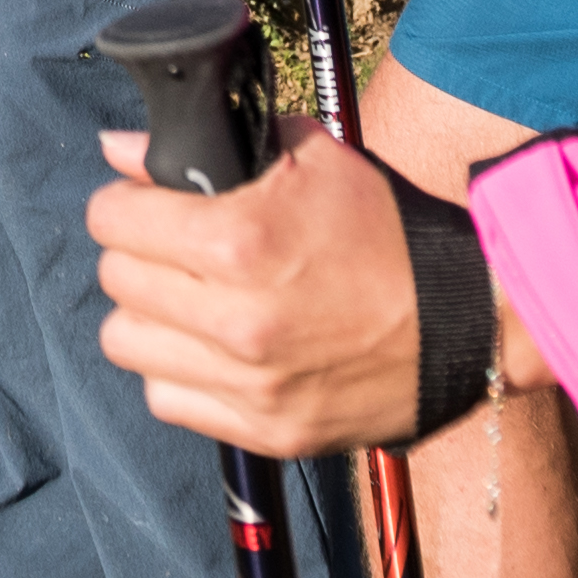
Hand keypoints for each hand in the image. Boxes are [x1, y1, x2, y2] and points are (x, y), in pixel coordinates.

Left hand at [92, 119, 528, 458]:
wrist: (464, 320)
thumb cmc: (384, 230)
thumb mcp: (310, 158)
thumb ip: (208, 146)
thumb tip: (118, 147)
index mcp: (241, 242)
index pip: (112, 220)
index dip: (123, 203)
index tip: (140, 203)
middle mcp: (237, 320)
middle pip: (115, 281)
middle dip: (135, 254)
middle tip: (170, 248)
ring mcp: (250, 384)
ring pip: (127, 344)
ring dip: (148, 317)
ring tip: (186, 300)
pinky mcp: (266, 431)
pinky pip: (167, 400)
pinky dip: (178, 373)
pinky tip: (211, 348)